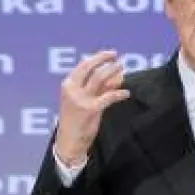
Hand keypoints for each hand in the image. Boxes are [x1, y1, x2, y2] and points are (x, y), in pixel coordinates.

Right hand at [55, 50, 129, 164]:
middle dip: (103, 59)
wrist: (69, 140)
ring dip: (112, 71)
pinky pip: (108, 96)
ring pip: (98, 78)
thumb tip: (116, 75)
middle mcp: (72, 89)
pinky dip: (119, 93)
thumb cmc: (77, 119)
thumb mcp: (84, 100)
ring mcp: (80, 99)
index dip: (98, 58)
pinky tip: (126, 93)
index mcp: (68, 85)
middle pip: (89, 68)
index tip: (110, 54)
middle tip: (117, 56)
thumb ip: (98, 88)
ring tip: (122, 67)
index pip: (83, 66)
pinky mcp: (90, 109)